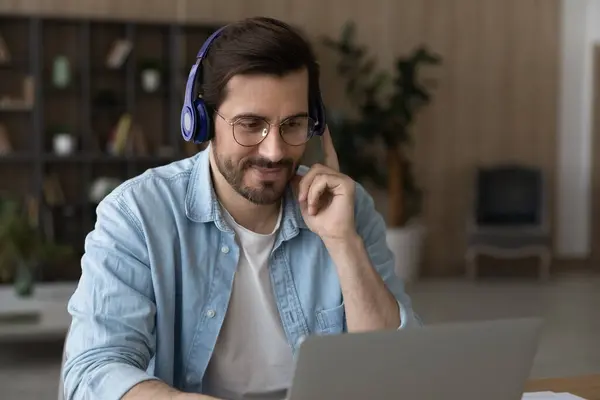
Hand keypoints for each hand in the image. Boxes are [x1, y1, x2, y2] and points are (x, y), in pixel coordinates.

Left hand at [292, 126, 356, 242]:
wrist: (332, 235)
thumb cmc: (320, 221)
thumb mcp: (305, 200)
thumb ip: (300, 185)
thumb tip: (294, 173)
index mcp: (330, 179)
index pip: (328, 156)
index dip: (326, 141)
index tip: (323, 126)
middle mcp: (338, 176)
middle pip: (314, 167)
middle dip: (304, 184)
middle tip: (302, 201)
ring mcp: (344, 179)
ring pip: (317, 172)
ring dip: (308, 190)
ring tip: (310, 206)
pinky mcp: (346, 184)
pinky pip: (324, 179)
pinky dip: (315, 193)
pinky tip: (316, 206)